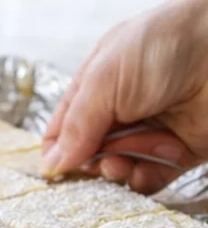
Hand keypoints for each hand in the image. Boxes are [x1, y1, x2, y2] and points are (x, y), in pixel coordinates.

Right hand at [42, 0, 207, 191]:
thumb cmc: (165, 45)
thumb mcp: (105, 77)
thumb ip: (76, 125)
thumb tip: (51, 167)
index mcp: (98, 85)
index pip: (64, 129)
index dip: (57, 153)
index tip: (56, 172)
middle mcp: (121, 110)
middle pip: (88, 156)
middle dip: (90, 165)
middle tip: (100, 160)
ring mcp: (148, 132)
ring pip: (116, 172)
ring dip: (118, 172)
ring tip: (124, 162)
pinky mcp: (175, 153)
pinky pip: (147, 181)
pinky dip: (144, 179)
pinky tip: (152, 162)